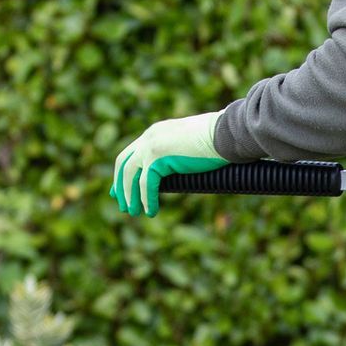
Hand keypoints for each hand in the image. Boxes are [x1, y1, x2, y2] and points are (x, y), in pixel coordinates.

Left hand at [109, 111, 226, 216]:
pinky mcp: (157, 156)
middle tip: (123, 204)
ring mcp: (151, 145)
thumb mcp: (189, 147)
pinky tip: (150, 211)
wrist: (225, 133)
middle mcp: (149, 136)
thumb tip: (175, 172)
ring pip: (130, 175)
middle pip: (124, 163)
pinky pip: (146, 183)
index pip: (131, 153)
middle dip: (121, 185)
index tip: (120, 189)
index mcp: (156, 132)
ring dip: (130, 195)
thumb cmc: (217, 140)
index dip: (123, 172)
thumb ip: (176, 157)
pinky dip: (146, 199)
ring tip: (133, 212)